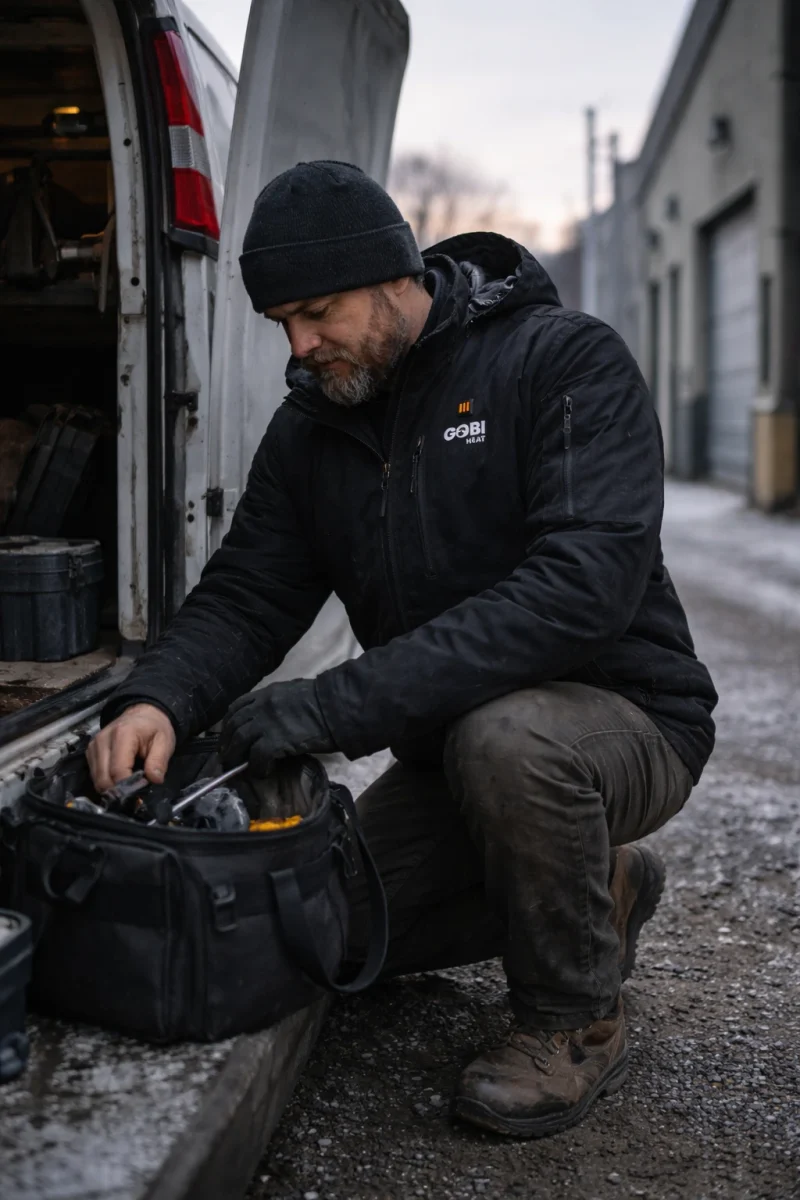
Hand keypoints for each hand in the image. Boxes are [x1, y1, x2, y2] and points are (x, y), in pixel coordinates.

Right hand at [87, 703, 176, 791]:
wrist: (142, 715)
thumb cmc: (154, 728)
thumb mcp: (165, 742)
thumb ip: (159, 761)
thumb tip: (154, 780)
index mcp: (122, 735)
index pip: (118, 771)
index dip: (128, 786)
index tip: (140, 791)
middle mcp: (103, 740)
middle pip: (103, 778)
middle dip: (118, 790)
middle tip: (134, 792)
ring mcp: (94, 746)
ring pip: (96, 779)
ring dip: (111, 787)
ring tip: (128, 784)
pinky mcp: (91, 751)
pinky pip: (94, 774)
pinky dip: (105, 781)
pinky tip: (118, 777)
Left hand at [219, 679, 334, 775]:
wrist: (337, 707)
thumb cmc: (324, 700)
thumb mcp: (294, 693)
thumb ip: (278, 702)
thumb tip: (272, 717)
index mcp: (266, 693)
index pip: (236, 707)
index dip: (228, 723)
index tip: (228, 735)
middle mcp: (261, 706)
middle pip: (234, 725)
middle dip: (227, 743)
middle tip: (228, 757)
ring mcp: (266, 723)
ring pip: (239, 741)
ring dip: (236, 757)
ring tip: (240, 767)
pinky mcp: (275, 741)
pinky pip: (256, 757)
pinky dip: (257, 767)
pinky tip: (263, 772)